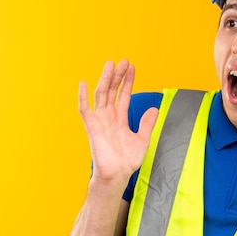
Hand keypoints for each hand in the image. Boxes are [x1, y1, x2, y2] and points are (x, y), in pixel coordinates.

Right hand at [78, 59, 158, 181]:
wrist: (118, 175)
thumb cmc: (127, 160)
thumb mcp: (143, 139)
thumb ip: (147, 123)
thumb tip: (154, 109)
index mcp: (119, 118)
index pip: (123, 94)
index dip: (127, 81)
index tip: (132, 67)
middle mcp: (108, 117)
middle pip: (112, 91)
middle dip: (118, 76)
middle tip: (123, 61)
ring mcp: (99, 121)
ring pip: (101, 95)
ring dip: (105, 79)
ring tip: (110, 64)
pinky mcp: (92, 127)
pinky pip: (85, 110)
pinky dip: (82, 97)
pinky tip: (83, 84)